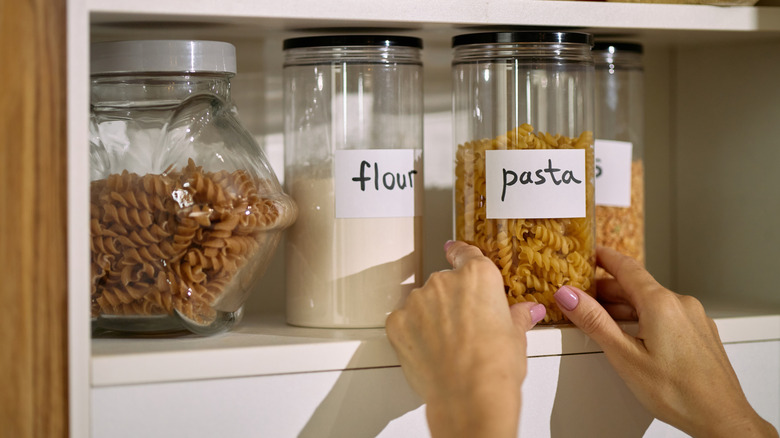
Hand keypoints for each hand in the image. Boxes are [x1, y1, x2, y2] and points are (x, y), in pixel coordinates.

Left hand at [386, 241, 545, 437]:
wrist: (469, 395)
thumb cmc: (496, 366)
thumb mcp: (516, 337)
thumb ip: (517, 316)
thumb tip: (529, 310)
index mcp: (477, 276)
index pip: (465, 253)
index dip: (460, 254)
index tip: (454, 251)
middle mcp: (444, 281)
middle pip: (444, 283)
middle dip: (451, 301)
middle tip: (465, 329)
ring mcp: (417, 301)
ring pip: (422, 303)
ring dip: (430, 317)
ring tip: (448, 346)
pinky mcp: (397, 323)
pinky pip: (404, 322)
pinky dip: (413, 334)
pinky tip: (429, 352)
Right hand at [553, 246, 777, 437]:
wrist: (721, 418)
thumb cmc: (678, 393)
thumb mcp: (624, 356)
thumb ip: (594, 321)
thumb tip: (569, 295)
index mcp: (661, 303)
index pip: (626, 267)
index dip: (604, 258)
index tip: (590, 252)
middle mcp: (681, 304)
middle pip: (637, 285)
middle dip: (608, 289)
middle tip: (584, 295)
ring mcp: (694, 318)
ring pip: (652, 301)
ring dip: (626, 306)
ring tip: (603, 319)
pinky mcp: (700, 332)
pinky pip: (667, 314)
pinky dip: (645, 317)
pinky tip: (635, 335)